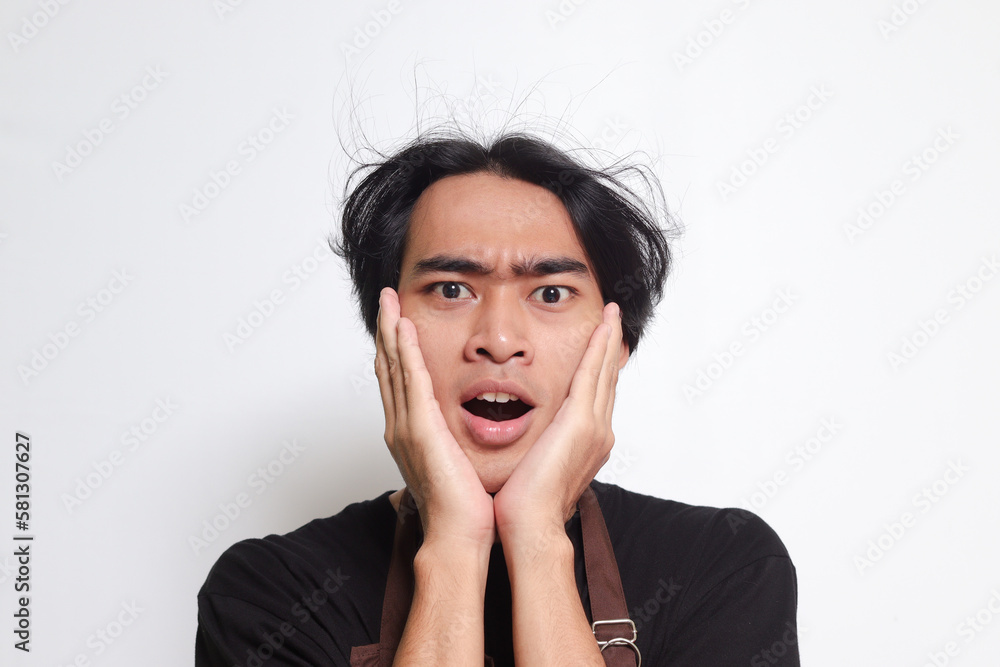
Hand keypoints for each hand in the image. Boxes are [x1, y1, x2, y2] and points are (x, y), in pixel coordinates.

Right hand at [374, 287, 494, 547]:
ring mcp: (406, 427)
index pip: (399, 381)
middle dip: (386, 331)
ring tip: (389, 302)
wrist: (459, 534)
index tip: (397, 321)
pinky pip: (410, 381)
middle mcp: (400, 426)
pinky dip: (405, 352)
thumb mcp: (453, 467)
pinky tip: (403, 327)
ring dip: (391, 331)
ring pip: (394, 368)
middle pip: (389, 368)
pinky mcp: (419, 430)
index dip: (396, 349)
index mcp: (410, 433)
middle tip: (386, 299)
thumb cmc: (462, 506)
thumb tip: (454, 443)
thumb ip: (448, 447)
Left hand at [492, 302, 625, 539]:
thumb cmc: (524, 505)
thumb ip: (539, 449)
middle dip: (609, 350)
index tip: (601, 349)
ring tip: (611, 316)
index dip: (599, 371)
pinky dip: (599, 348)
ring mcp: (593, 427)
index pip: (595, 398)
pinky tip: (602, 326)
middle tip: (613, 322)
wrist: (530, 525)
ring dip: (607, 341)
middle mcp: (598, 433)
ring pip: (603, 372)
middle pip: (606, 381)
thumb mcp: (534, 467)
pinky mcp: (580, 421)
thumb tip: (528, 444)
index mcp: (586, 444)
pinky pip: (592, 373)